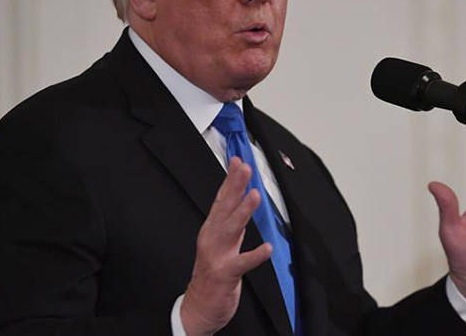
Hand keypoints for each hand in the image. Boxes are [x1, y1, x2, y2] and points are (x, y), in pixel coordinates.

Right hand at [180, 157, 271, 335]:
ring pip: (231, 229)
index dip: (229, 179)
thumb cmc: (213, 271)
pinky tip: (267, 248)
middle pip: (224, 207)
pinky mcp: (225, 274)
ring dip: (242, 212)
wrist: (199, 305)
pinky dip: (254, 255)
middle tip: (245, 169)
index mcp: (211, 228)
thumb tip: (241, 196)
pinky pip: (242, 263)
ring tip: (254, 196)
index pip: (221, 199)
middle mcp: (212, 237)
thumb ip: (231, 219)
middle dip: (234, 187)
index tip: (238, 161)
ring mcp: (217, 255)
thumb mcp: (221, 240)